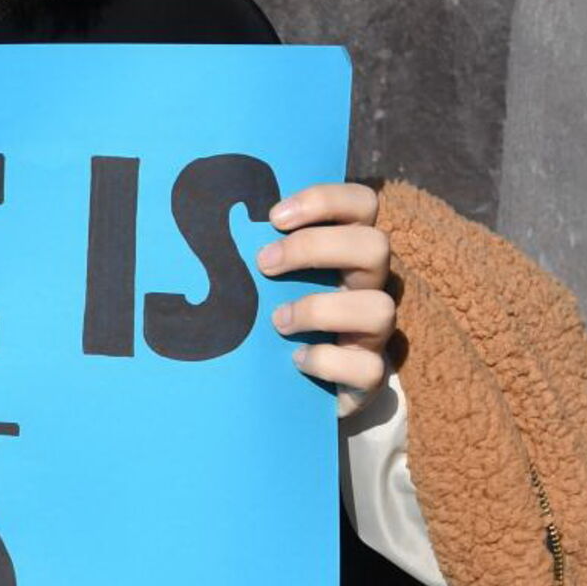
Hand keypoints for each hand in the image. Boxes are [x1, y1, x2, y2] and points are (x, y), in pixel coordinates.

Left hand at [257, 183, 394, 417]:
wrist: (299, 385)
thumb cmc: (278, 317)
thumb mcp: (270, 281)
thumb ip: (259, 254)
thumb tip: (206, 230)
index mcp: (348, 251)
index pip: (362, 204)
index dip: (325, 201)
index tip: (274, 217)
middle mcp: (370, 285)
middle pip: (375, 246)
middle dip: (315, 248)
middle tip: (264, 263)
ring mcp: (374, 330)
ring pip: (380, 308)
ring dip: (320, 309)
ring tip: (278, 321)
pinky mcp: (370, 374)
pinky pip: (368, 367)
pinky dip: (328, 362)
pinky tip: (296, 359)